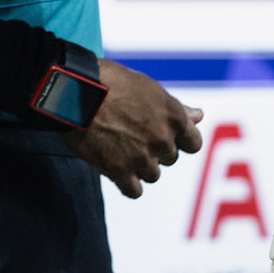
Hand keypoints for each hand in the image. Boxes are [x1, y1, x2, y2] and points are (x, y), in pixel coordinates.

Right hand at [66, 59, 202, 198]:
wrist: (75, 91)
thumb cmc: (110, 82)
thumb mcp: (148, 88)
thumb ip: (175, 107)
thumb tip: (198, 116)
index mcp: (173, 116)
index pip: (193, 143)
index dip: (180, 140)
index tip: (166, 136)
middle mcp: (162, 139)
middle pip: (170, 158)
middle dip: (155, 149)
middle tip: (132, 134)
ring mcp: (142, 158)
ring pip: (152, 174)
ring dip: (139, 166)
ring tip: (120, 147)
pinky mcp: (119, 172)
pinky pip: (134, 191)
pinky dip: (126, 183)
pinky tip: (115, 168)